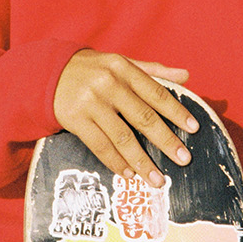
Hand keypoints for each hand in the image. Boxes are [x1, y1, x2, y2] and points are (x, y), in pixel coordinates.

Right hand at [52, 50, 195, 185]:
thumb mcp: (121, 63)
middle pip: (143, 117)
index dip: (176, 111)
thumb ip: (153, 71)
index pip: (156, 93)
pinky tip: (129, 173)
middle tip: (183, 159)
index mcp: (123, 68)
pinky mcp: (75, 119)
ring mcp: (91, 102)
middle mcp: (109, 84)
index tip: (193, 128)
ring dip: (142, 161)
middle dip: (165, 140)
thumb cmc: (93, 69)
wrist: (49, 73)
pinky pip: (100, 145)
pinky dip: (116, 162)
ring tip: (157, 178)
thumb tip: (186, 76)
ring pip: (122, 137)